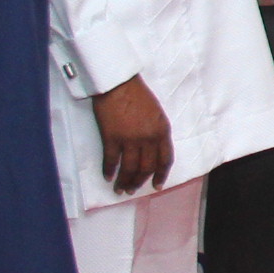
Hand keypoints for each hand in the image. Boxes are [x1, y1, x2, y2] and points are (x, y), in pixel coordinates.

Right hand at [93, 74, 174, 196]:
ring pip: (129, 169)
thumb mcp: (156, 112)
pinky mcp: (112, 138)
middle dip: (139, 182)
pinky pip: (111, 161)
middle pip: (146, 168)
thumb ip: (156, 131)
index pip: (165, 160)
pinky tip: (108, 177)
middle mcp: (149, 138)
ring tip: (120, 189)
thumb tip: (151, 150)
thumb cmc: (136, 93)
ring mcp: (130, 139)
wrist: (117, 82)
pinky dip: (109, 171)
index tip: (156, 186)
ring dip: (125, 181)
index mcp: (162, 131)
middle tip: (132, 190)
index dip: (161, 175)